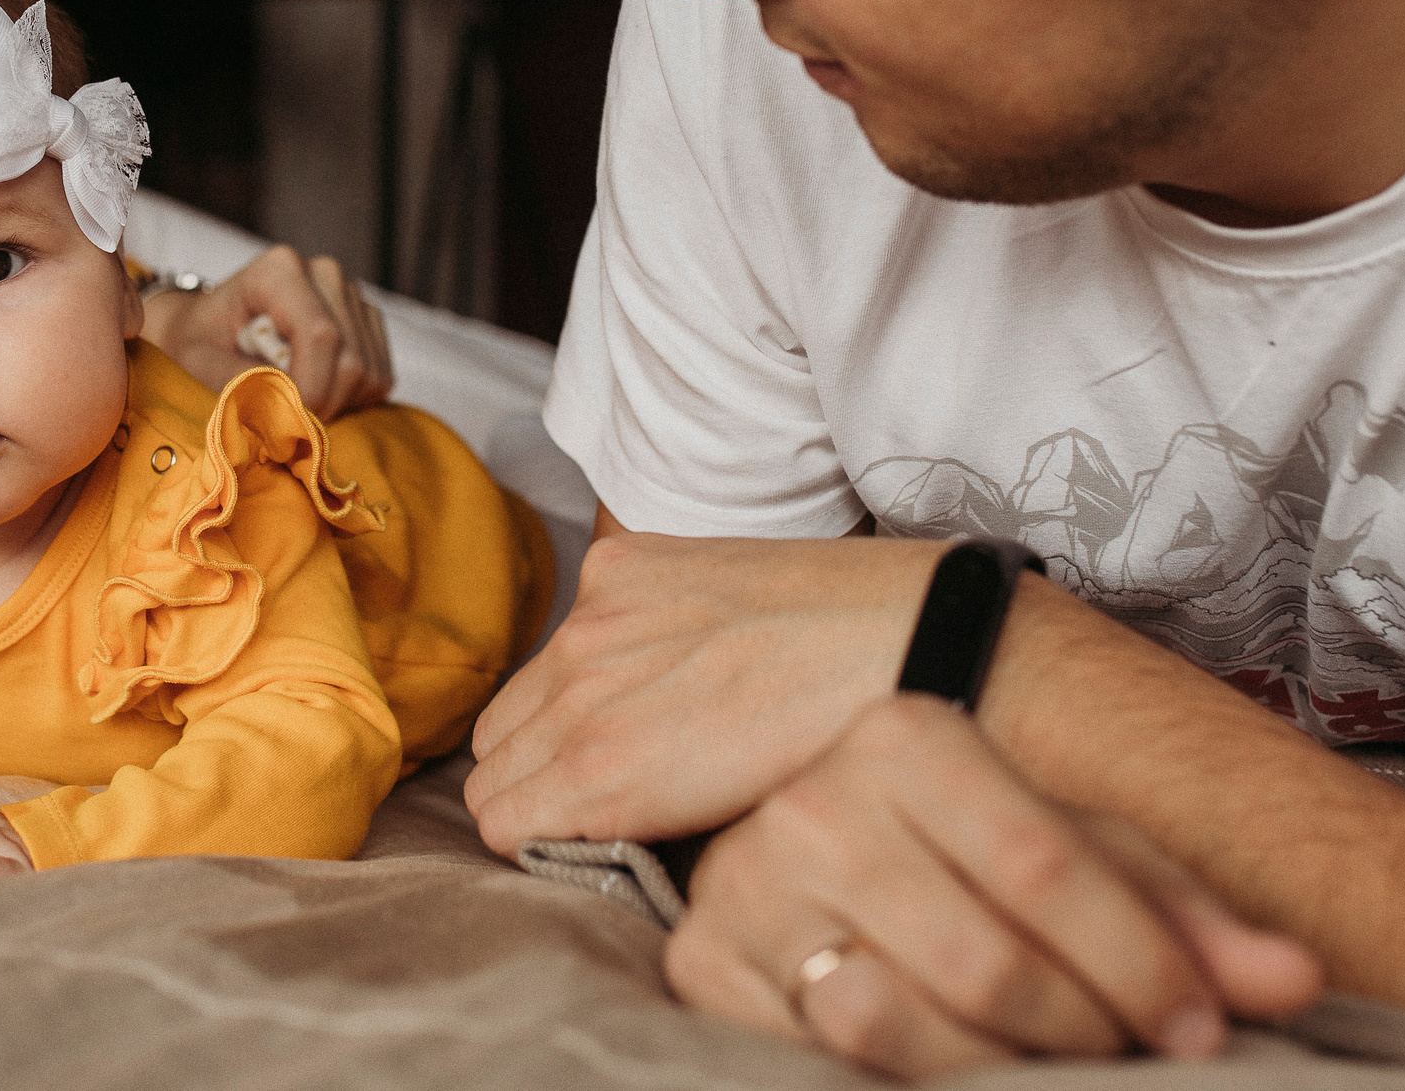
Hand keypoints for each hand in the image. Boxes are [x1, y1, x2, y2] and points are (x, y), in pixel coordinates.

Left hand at [141, 245, 392, 419]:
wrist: (207, 327)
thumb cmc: (198, 341)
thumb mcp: (197, 361)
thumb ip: (238, 383)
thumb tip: (286, 412)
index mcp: (279, 270)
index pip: (320, 335)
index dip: (311, 389)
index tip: (285, 420)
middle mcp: (324, 273)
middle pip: (351, 360)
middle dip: (322, 404)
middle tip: (283, 419)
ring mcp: (351, 294)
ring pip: (371, 373)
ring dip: (336, 404)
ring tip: (293, 399)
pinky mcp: (367, 320)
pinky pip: (381, 376)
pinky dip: (351, 399)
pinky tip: (314, 389)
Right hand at [467, 528, 942, 853]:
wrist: (914, 638)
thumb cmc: (837, 756)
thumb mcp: (724, 832)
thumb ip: (634, 830)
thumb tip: (590, 839)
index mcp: (608, 768)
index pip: (494, 818)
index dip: (534, 837)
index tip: (572, 842)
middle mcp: (583, 683)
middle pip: (490, 758)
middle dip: (528, 785)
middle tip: (591, 800)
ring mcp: (598, 615)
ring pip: (514, 695)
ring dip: (546, 724)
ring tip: (620, 739)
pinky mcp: (624, 563)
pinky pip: (564, 625)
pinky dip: (590, 652)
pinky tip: (657, 665)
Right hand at [670, 695, 1321, 1078]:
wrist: (820, 856)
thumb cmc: (974, 860)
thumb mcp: (1082, 860)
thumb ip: (1185, 918)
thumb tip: (1298, 980)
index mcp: (905, 734)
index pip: (1042, 865)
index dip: (1139, 965)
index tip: (1199, 1030)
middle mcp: (812, 797)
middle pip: (980, 960)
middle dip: (1078, 1033)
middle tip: (1117, 1055)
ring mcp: (745, 883)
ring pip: (887, 1021)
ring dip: (989, 1069)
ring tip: (1037, 1065)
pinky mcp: (702, 963)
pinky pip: (809, 1054)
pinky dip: (898, 1079)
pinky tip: (946, 1067)